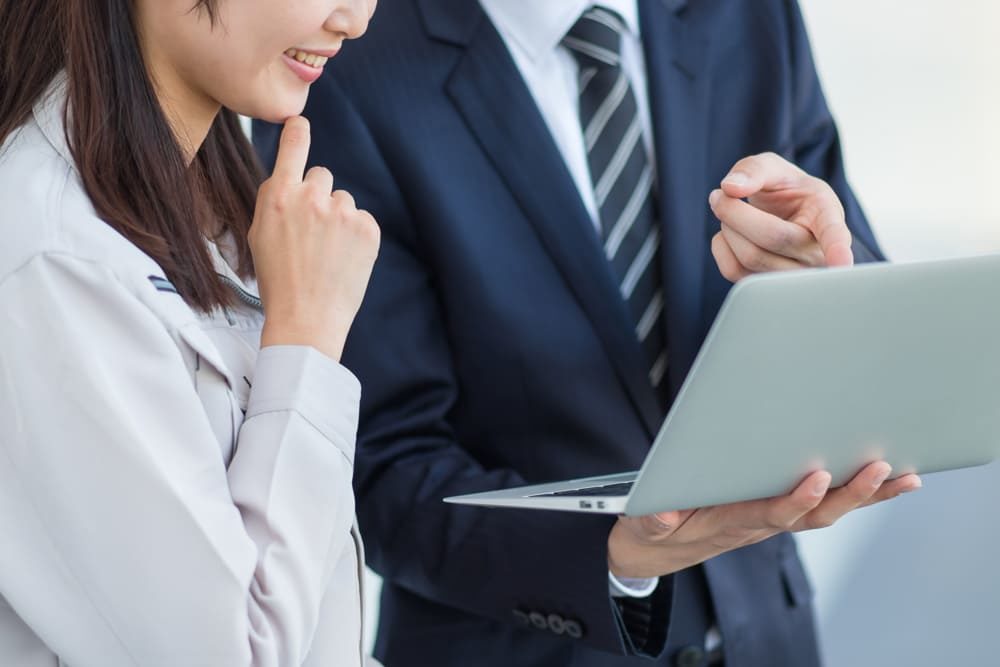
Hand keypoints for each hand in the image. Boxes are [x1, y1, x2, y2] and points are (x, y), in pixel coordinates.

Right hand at [250, 116, 379, 360]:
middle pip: (322, 177)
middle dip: (318, 198)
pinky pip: (362, 220)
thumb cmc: (278, 281)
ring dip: (338, 220)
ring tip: (327, 254)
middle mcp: (310, 197)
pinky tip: (344, 260)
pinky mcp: (368, 229)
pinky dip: (357, 237)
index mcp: (278, 196)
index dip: (298, 133)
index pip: (293, 148)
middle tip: (312, 233)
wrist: (306, 319)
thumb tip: (289, 180)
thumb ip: (276, 202)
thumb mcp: (260, 235)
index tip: (301, 122)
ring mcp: (342, 212)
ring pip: (344, 201)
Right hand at [607, 462, 920, 578]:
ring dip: (867, 495)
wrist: (658, 548)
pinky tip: (885, 479)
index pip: (770, 514)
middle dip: (850, 494)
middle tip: (879, 469)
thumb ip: (652, 520)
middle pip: (814, 515)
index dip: (795, 499)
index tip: (816, 477)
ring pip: (827, 509)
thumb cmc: (658, 528)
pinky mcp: (778, 508)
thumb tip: (662, 516)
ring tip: (903, 476)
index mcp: (730, 523)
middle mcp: (761, 522)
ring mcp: (773, 517)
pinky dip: (859, 494)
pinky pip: (825, 503)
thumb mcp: (644, 524)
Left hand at [709, 152, 853, 281]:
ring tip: (731, 213)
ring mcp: (794, 277)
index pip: (833, 234)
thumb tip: (731, 187)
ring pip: (749, 257)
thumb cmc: (785, 192)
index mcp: (827, 216)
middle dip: (734, 211)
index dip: (837, 249)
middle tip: (720, 195)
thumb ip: (754, 169)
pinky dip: (721, 247)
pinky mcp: (768, 290)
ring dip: (727, 228)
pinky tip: (733, 235)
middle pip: (770, 238)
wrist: (782, 216)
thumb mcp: (775, 169)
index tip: (842, 262)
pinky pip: (733, 271)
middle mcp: (816, 253)